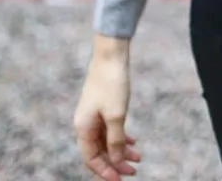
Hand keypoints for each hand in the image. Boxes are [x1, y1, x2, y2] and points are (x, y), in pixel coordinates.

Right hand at [74, 36, 140, 179]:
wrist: (111, 55)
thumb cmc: (112, 84)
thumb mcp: (116, 115)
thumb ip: (115, 141)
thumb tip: (116, 162)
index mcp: (83, 128)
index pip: (91, 159)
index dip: (105, 171)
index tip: (120, 179)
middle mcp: (85, 124)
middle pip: (99, 152)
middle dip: (115, 163)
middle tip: (134, 170)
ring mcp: (93, 115)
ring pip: (106, 140)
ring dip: (121, 150)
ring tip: (138, 157)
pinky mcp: (102, 106)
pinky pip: (110, 128)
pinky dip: (121, 136)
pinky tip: (133, 141)